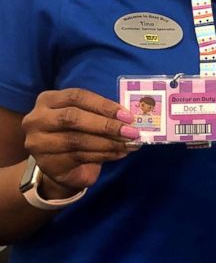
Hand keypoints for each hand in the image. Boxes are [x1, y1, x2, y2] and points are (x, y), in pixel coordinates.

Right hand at [22, 88, 140, 195]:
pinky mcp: (48, 163)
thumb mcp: (85, 117)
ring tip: (129, 144)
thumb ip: (101, 114)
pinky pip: (80, 157)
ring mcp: (39, 142)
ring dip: (109, 142)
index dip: (103, 105)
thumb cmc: (76, 133)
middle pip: (73, 117)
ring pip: (77, 140)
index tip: (127, 115)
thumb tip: (130, 117)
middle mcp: (38, 119)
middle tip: (131, 131)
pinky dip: (104, 155)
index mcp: (48, 100)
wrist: (59, 165)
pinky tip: (119, 153)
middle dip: (106, 125)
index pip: (77, 96)